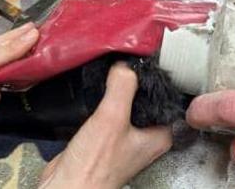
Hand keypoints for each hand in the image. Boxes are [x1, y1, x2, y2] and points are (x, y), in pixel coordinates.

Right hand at [39, 63, 172, 187]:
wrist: (67, 186)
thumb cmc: (94, 165)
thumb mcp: (112, 117)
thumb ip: (122, 86)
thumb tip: (125, 64)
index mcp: (159, 136)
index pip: (166, 97)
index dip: (157, 77)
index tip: (146, 58)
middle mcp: (146, 138)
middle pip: (146, 99)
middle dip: (135, 80)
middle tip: (126, 58)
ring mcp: (125, 139)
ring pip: (126, 105)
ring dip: (118, 90)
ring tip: (112, 69)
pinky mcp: (105, 139)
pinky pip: (109, 112)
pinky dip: (103, 101)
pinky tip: (97, 89)